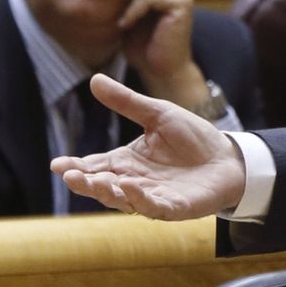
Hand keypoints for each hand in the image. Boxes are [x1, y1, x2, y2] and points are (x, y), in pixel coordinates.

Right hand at [51, 74, 245, 219]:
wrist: (229, 157)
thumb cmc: (193, 137)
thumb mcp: (158, 114)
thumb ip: (127, 102)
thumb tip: (94, 79)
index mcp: (126, 161)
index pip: (94, 165)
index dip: (75, 166)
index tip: (57, 165)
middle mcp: (134, 182)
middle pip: (102, 186)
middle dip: (85, 182)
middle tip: (70, 176)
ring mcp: (153, 197)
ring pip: (123, 200)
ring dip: (108, 193)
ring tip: (95, 181)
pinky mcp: (175, 207)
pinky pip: (154, 207)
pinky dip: (141, 199)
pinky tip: (131, 186)